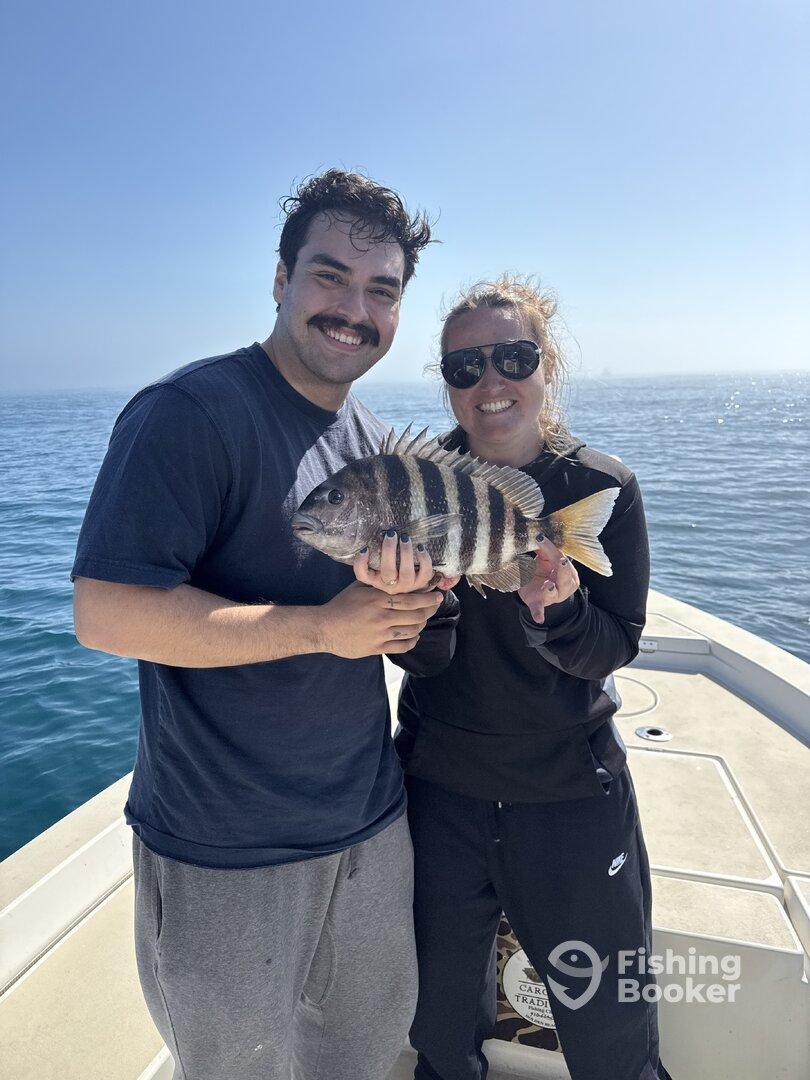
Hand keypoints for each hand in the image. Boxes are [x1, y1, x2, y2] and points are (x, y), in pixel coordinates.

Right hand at [320, 580, 445, 657]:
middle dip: (429, 611)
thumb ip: (377, 580)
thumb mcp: (358, 587)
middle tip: (434, 607)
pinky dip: (412, 641)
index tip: (438, 596)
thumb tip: (393, 568)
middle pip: (415, 616)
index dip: (427, 599)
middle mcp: (381, 617)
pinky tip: (414, 637)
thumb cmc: (341, 604)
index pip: (410, 600)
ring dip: (421, 626)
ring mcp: (380, 634)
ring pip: (411, 631)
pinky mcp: (376, 648)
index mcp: (378, 599)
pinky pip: (402, 647)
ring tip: (423, 620)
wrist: (324, 628)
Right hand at [354, 531, 435, 593]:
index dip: (361, 562)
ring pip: (406, 573)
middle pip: (388, 571)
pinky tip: (420, 548)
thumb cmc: (389, 573)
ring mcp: (406, 586)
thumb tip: (365, 547)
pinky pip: (425, 573)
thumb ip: (368, 559)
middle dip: (389, 551)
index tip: (365, 548)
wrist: (409, 589)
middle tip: (391, 534)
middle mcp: (390, 586)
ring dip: (406, 553)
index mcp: (376, 580)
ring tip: (405, 538)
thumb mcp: (375, 569)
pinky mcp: (421, 583)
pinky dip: (424, 560)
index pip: (363, 575)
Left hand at [518, 538, 579, 623]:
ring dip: (551, 589)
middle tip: (561, 560)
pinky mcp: (539, 603)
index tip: (540, 537)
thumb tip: (538, 533)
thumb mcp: (545, 559)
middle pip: (565, 575)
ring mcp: (553, 596)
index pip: (562, 558)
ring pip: (555, 592)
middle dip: (562, 567)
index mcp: (568, 573)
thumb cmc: (543, 571)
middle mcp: (565, 585)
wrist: (536, 590)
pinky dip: (538, 613)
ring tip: (549, 585)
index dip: (552, 548)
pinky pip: (539, 609)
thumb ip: (544, 549)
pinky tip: (539, 618)